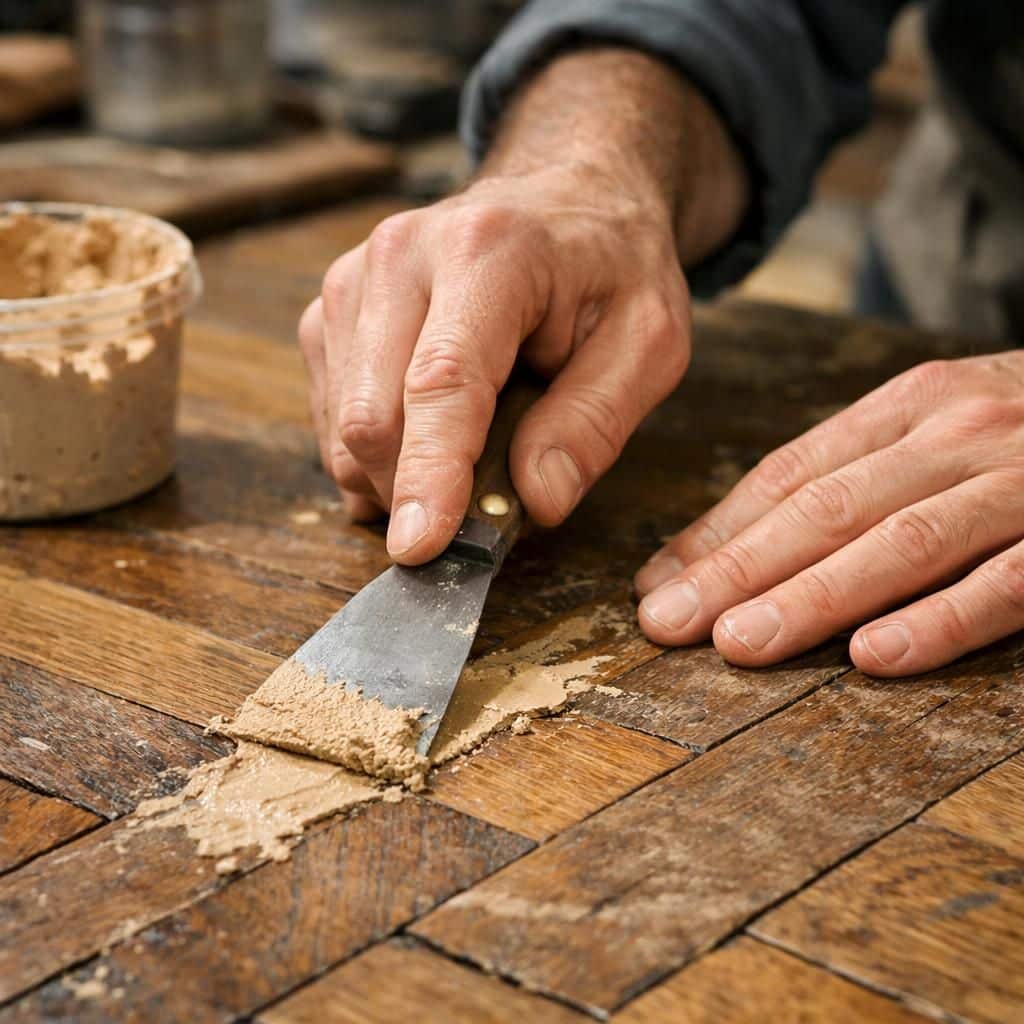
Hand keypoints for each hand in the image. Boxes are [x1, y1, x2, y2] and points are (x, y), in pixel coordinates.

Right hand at [299, 163, 689, 562]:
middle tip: (477, 519)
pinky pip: (331, 417)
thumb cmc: (609, 268)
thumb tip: (535, 501)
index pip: (441, 383)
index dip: (429, 475)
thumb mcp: (648, 341)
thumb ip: (595, 422)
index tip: (421, 548)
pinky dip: (375, 456)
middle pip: (372, 416)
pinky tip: (427, 441)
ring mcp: (353, 282)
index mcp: (488, 253)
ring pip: (343, 427)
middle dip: (415, 492)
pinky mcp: (332, 312)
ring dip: (396, 478)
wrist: (563, 198)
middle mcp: (400, 257)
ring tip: (465, 461)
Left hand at [635, 353, 1023, 675]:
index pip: (789, 473)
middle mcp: (957, 433)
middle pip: (827, 508)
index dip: (716, 530)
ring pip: (903, 542)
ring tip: (740, 644)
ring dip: (814, 597)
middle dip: (738, 569)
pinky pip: (1011, 582)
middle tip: (667, 624)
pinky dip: (943, 620)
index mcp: (910, 405)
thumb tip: (727, 543)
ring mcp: (1023, 482)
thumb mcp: (936, 424)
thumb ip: (848, 473)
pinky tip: (875, 657)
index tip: (655, 584)